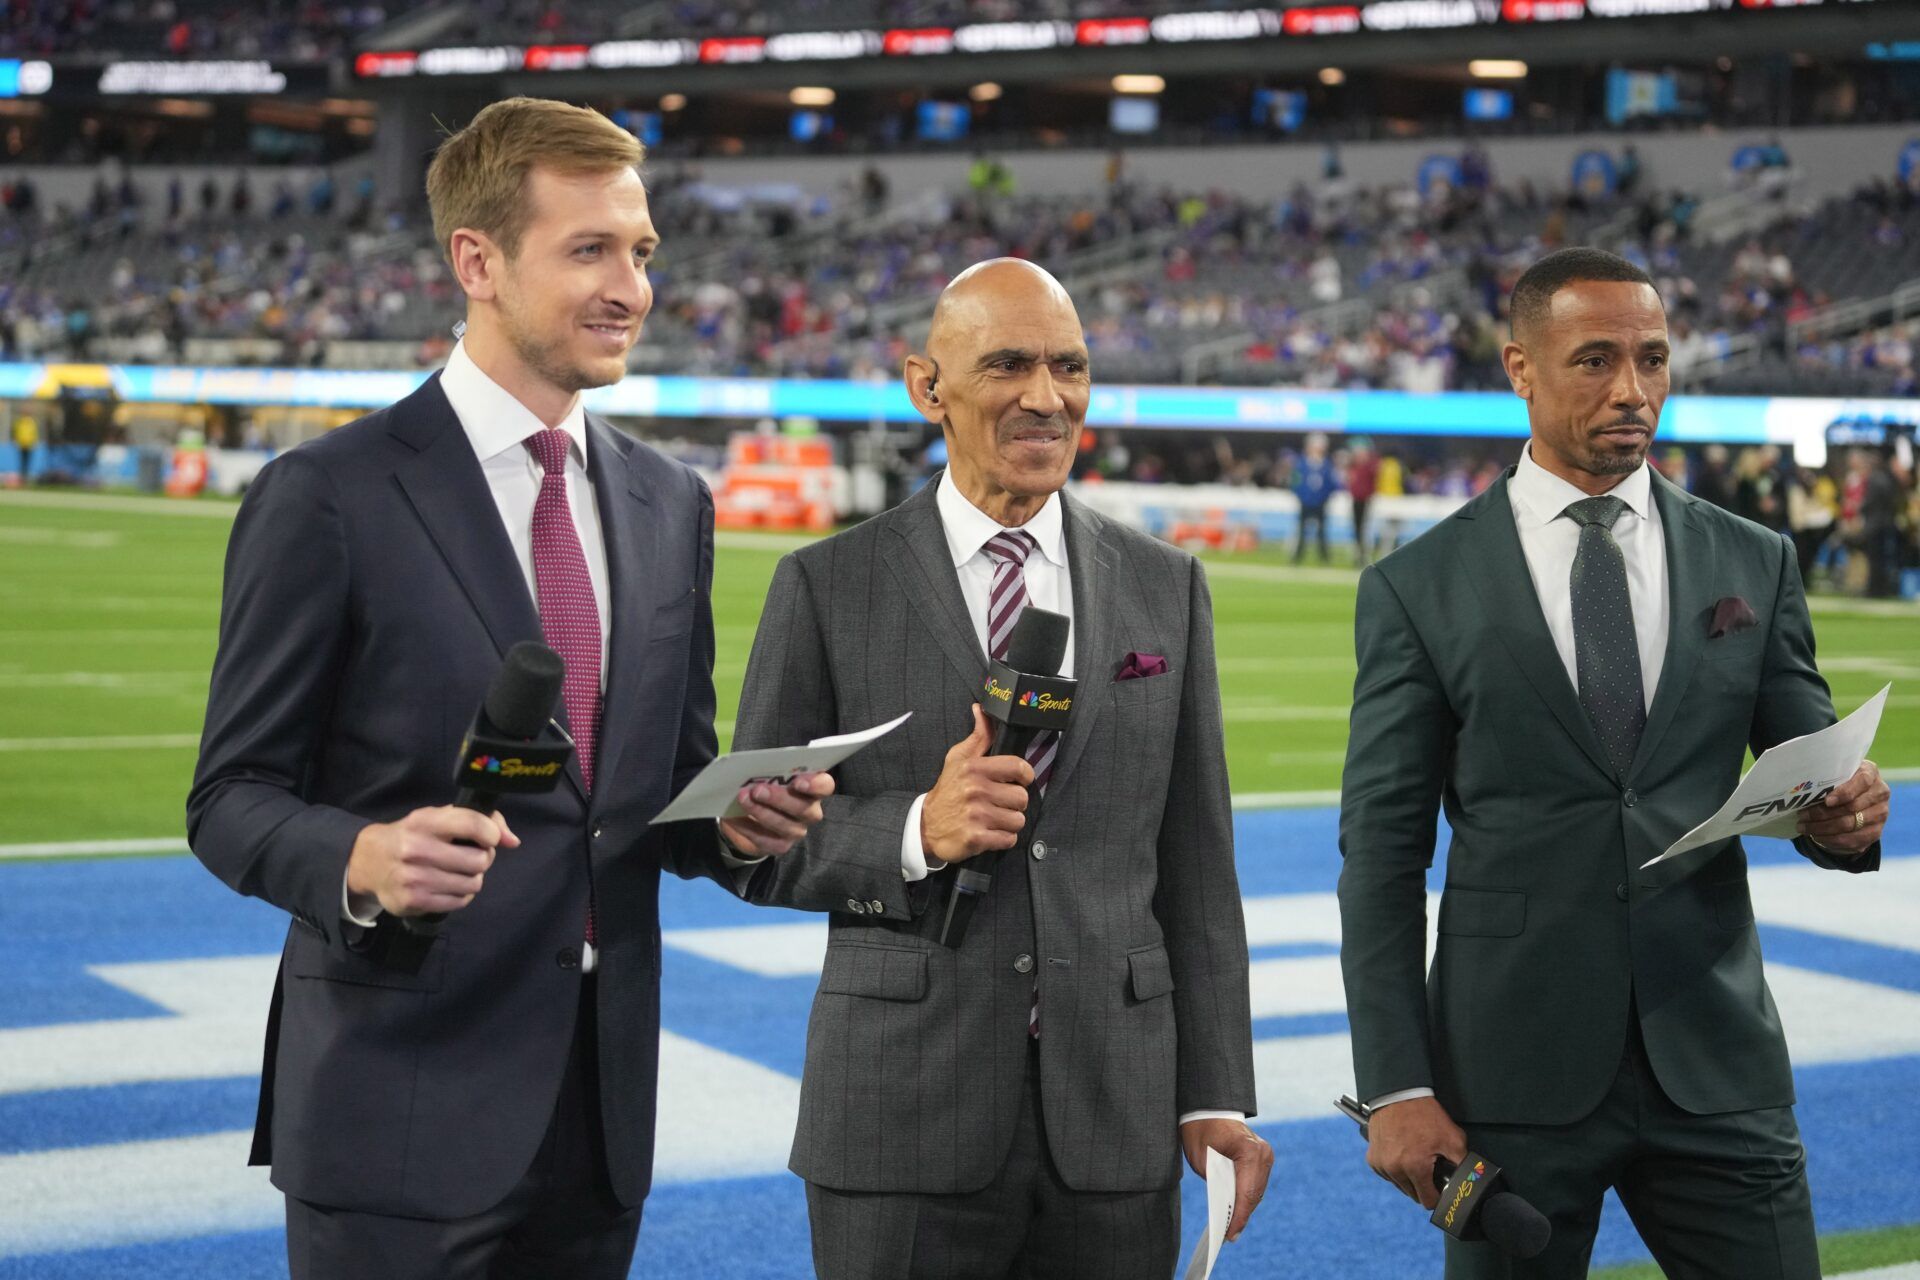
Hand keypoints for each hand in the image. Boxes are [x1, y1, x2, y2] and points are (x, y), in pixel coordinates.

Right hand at [345, 806, 518, 916]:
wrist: (370, 861)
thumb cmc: (415, 835)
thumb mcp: (439, 817)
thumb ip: (482, 820)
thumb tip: (512, 841)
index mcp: (425, 821)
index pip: (472, 823)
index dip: (490, 833)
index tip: (488, 838)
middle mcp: (417, 849)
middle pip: (479, 860)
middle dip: (482, 859)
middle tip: (471, 857)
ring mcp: (414, 877)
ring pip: (473, 883)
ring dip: (472, 879)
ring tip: (457, 872)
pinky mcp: (413, 901)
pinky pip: (459, 901)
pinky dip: (460, 895)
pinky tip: (447, 886)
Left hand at [719, 771, 835, 856]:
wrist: (753, 818)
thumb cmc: (766, 787)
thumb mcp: (769, 776)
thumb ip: (769, 772)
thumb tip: (752, 768)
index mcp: (813, 789)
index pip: (825, 786)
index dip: (815, 785)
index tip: (798, 782)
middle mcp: (810, 812)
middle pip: (803, 808)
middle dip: (779, 799)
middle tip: (757, 790)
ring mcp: (797, 831)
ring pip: (785, 826)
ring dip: (762, 812)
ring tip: (743, 799)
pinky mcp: (781, 846)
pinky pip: (766, 840)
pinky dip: (747, 828)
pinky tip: (732, 818)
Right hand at [919, 703, 1032, 865]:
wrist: (925, 825)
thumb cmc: (948, 790)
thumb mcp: (958, 759)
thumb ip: (978, 736)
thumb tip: (981, 709)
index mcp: (974, 768)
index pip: (1019, 768)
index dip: (1023, 776)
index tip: (1016, 782)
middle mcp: (976, 790)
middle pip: (1022, 798)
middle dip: (1014, 803)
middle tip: (999, 803)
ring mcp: (976, 815)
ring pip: (1018, 820)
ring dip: (1009, 822)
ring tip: (993, 818)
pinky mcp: (977, 838)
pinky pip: (1009, 840)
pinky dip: (1003, 839)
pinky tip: (990, 832)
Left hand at [1181, 1118, 1273, 1242]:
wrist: (1208, 1110)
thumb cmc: (1200, 1131)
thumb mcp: (1203, 1161)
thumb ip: (1218, 1183)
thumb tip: (1227, 1208)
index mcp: (1249, 1151)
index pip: (1246, 1193)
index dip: (1238, 1217)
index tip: (1229, 1234)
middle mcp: (1263, 1153)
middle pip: (1254, 1195)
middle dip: (1241, 1216)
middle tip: (1229, 1236)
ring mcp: (1266, 1155)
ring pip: (1257, 1191)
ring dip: (1245, 1208)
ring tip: (1232, 1228)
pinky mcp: (1263, 1157)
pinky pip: (1256, 1183)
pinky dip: (1246, 1196)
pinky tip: (1237, 1210)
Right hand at [1365, 1095, 1467, 1210]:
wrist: (1398, 1095)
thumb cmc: (1424, 1115)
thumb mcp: (1453, 1137)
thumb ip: (1463, 1163)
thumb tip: (1468, 1181)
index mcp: (1415, 1168)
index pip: (1428, 1201)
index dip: (1438, 1197)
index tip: (1440, 1189)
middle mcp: (1394, 1170)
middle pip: (1413, 1195)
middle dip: (1423, 1187)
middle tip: (1430, 1169)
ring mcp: (1381, 1165)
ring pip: (1399, 1186)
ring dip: (1408, 1179)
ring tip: (1415, 1159)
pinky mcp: (1372, 1159)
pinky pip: (1387, 1175)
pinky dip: (1395, 1170)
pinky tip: (1401, 1156)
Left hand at [1798, 758, 1888, 854]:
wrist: (1856, 796)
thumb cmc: (1839, 782)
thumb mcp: (1836, 774)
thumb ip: (1827, 778)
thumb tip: (1803, 791)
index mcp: (1870, 773)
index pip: (1862, 781)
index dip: (1844, 792)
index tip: (1826, 801)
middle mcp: (1880, 793)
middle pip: (1851, 807)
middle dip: (1822, 814)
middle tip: (1801, 816)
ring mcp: (1881, 813)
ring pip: (1850, 825)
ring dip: (1823, 829)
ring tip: (1803, 828)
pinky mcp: (1876, 831)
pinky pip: (1853, 840)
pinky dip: (1832, 840)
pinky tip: (1816, 837)